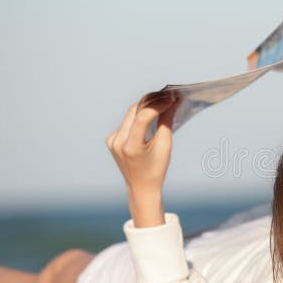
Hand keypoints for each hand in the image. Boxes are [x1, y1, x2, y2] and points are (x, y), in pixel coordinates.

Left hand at [106, 95, 177, 226]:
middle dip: (152, 102)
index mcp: (130, 147)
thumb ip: (166, 122)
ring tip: (162, 101)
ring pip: (130, 114)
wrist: (141, 187)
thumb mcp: (165, 146)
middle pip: (134, 112)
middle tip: (168, 95)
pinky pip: (126, 122)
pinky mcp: (111, 140)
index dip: (157, 106)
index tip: (171, 99)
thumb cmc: (156, 169)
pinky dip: (138, 117)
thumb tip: (171, 103)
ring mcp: (112, 140)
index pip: (142, 118)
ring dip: (146, 107)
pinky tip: (151, 115)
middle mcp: (117, 142)